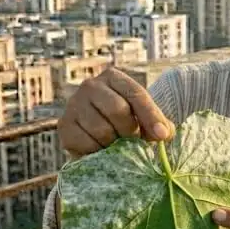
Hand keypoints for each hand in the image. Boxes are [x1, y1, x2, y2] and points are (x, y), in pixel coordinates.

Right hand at [59, 68, 173, 156]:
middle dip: (130, 131)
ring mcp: (73, 105)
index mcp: (113, 77)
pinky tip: (100, 149)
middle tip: (132, 140)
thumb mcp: (144, 118)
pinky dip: (98, 151)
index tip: (162, 136)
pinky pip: (87, 143)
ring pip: (102, 130)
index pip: (135, 94)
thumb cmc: (125, 122)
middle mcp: (90, 85)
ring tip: (116, 144)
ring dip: (114, 144)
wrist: (96, 135)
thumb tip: (164, 133)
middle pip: (118, 110)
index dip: (151, 116)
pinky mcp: (64, 126)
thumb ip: (159, 123)